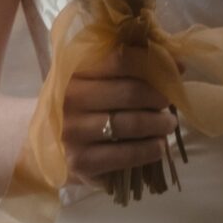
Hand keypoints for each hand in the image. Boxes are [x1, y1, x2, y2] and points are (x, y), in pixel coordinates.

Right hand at [62, 46, 182, 187]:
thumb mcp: (90, 81)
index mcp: (73, 73)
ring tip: (167, 125)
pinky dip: (150, 150)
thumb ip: (125, 70)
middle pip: (130, 92)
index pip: (120, 60)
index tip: (174, 71)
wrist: (44, 144)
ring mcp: (73, 133)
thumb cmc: (78, 107)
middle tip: (169, 102)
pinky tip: (158, 147)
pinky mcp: (81, 162)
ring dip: (159, 124)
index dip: (154, 64)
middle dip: (159, 97)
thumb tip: (177, 65)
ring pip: (132, 124)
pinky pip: (126, 155)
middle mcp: (69, 100)